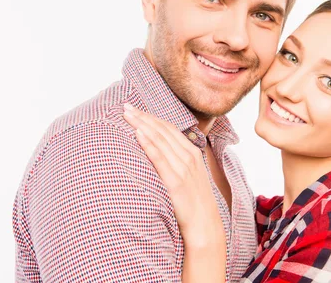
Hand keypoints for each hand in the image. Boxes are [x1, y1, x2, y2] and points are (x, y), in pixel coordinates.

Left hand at [123, 103, 224, 247]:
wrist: (205, 225)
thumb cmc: (194, 202)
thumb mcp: (190, 176)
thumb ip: (178, 161)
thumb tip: (161, 152)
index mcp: (192, 153)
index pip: (169, 128)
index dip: (151, 117)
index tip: (135, 109)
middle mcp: (189, 156)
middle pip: (163, 130)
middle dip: (143, 116)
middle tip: (125, 105)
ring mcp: (183, 168)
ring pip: (160, 139)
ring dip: (143, 124)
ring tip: (127, 115)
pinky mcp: (176, 181)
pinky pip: (160, 158)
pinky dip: (149, 144)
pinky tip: (138, 134)